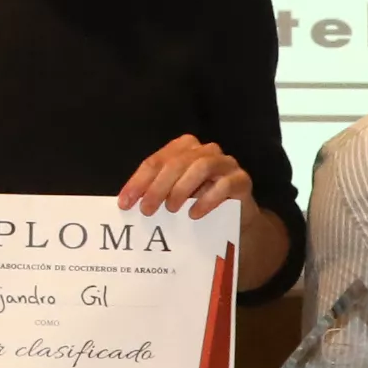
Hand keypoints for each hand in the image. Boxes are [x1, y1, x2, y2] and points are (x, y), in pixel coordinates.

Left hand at [119, 134, 251, 220]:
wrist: (236, 219)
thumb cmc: (199, 203)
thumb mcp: (173, 196)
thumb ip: (154, 193)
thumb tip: (126, 204)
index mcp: (184, 149)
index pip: (156, 161)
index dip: (138, 182)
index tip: (125, 203)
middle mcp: (205, 151)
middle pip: (177, 162)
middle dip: (158, 186)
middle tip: (147, 210)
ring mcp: (226, 163)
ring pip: (201, 166)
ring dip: (181, 188)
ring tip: (171, 209)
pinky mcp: (242, 180)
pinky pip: (225, 184)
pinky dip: (207, 199)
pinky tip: (194, 214)